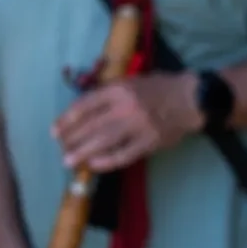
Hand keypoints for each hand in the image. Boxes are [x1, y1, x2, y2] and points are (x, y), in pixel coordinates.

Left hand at [53, 72, 202, 172]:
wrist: (191, 99)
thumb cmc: (160, 88)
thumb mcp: (132, 82)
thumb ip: (110, 94)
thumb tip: (84, 113)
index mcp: (119, 89)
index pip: (86, 105)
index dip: (68, 119)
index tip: (55, 130)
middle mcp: (126, 107)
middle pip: (91, 125)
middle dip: (72, 139)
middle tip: (60, 148)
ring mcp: (138, 126)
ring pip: (104, 141)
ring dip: (84, 152)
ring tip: (69, 161)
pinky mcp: (150, 142)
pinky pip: (125, 154)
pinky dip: (108, 161)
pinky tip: (95, 165)